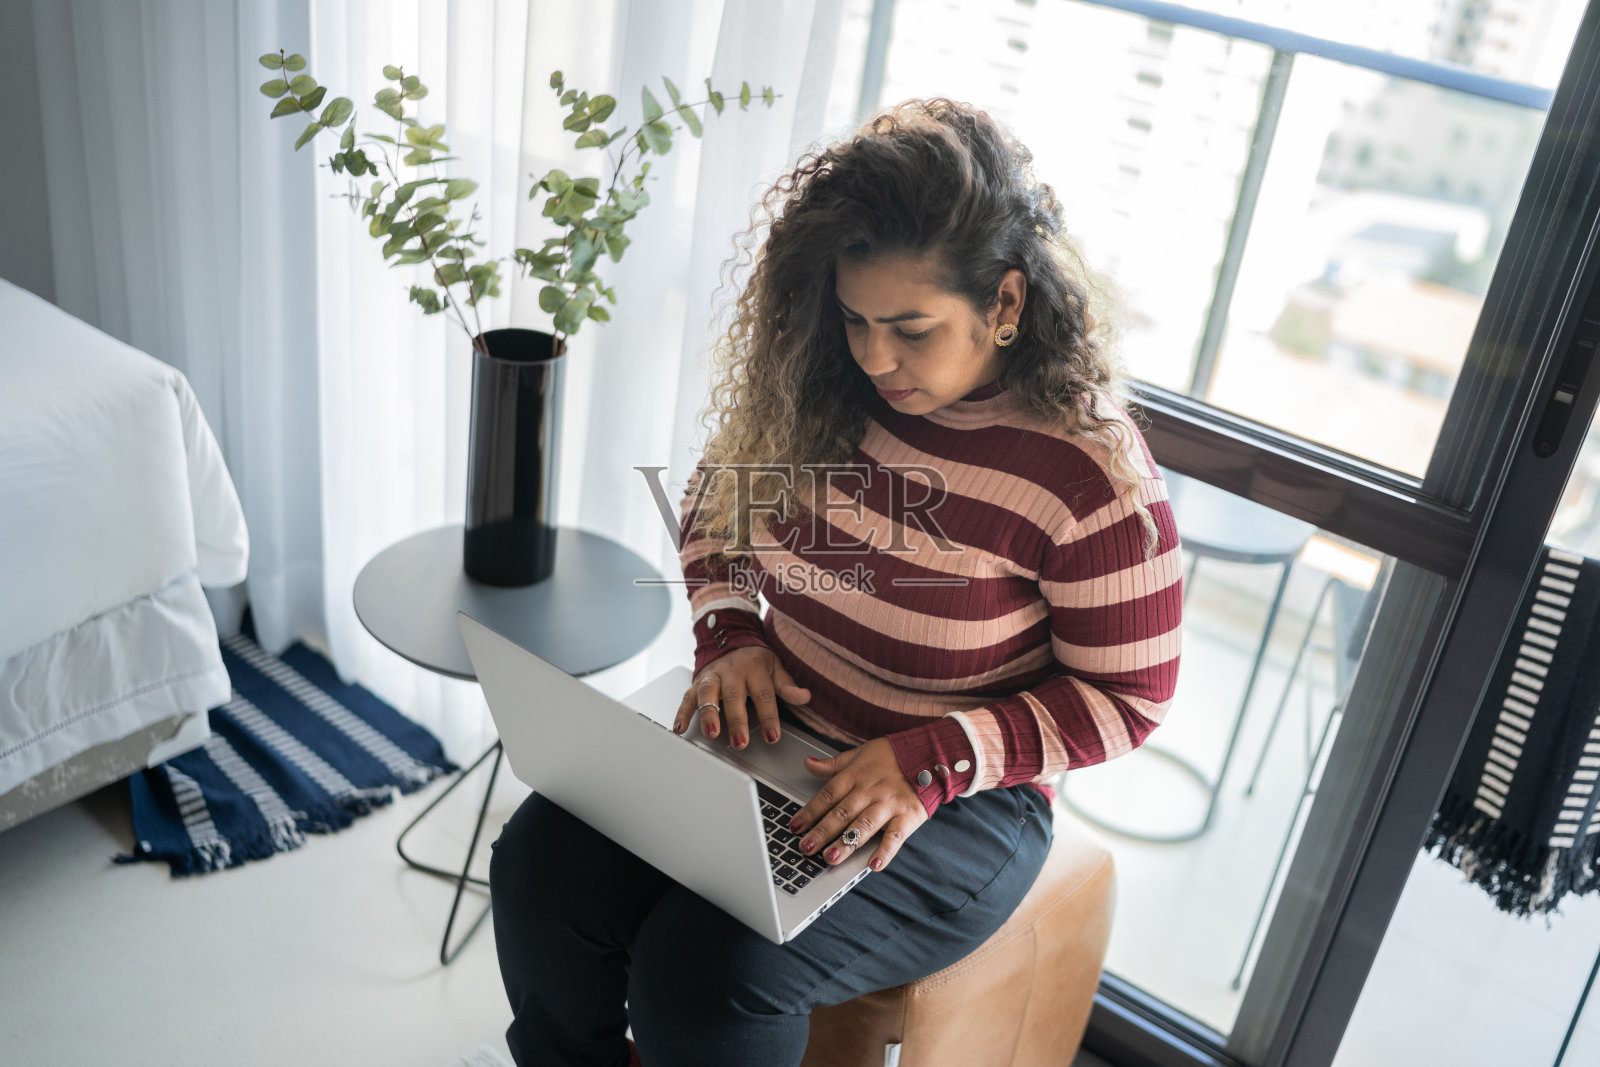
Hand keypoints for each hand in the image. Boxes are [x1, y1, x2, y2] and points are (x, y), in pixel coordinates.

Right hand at [673, 645, 810, 750]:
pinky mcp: (697, 682)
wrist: (728, 637)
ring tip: (711, 734)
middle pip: (734, 696)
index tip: (772, 737)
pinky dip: (682, 712)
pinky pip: (688, 697)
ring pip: (708, 693)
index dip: (769, 716)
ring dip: (708, 714)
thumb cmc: (754, 659)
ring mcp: (713, 676)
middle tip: (740, 742)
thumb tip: (805, 697)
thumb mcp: (775, 667)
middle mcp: (732, 672)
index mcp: (755, 668)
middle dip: (736, 720)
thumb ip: (787, 685)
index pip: (764, 694)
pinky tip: (680, 728)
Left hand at [790, 738, 927, 872]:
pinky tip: (874, 865)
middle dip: (822, 832)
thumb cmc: (892, 755)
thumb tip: (808, 763)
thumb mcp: (860, 753)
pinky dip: (885, 852)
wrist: (930, 752)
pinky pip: (895, 836)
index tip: (794, 827)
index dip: (810, 811)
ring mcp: (889, 804)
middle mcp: (870, 791)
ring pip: (864, 825)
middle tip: (806, 848)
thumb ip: (834, 764)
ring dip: (846, 843)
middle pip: (842, 813)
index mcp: (855, 776)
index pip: (828, 795)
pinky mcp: (908, 816)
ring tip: (831, 858)